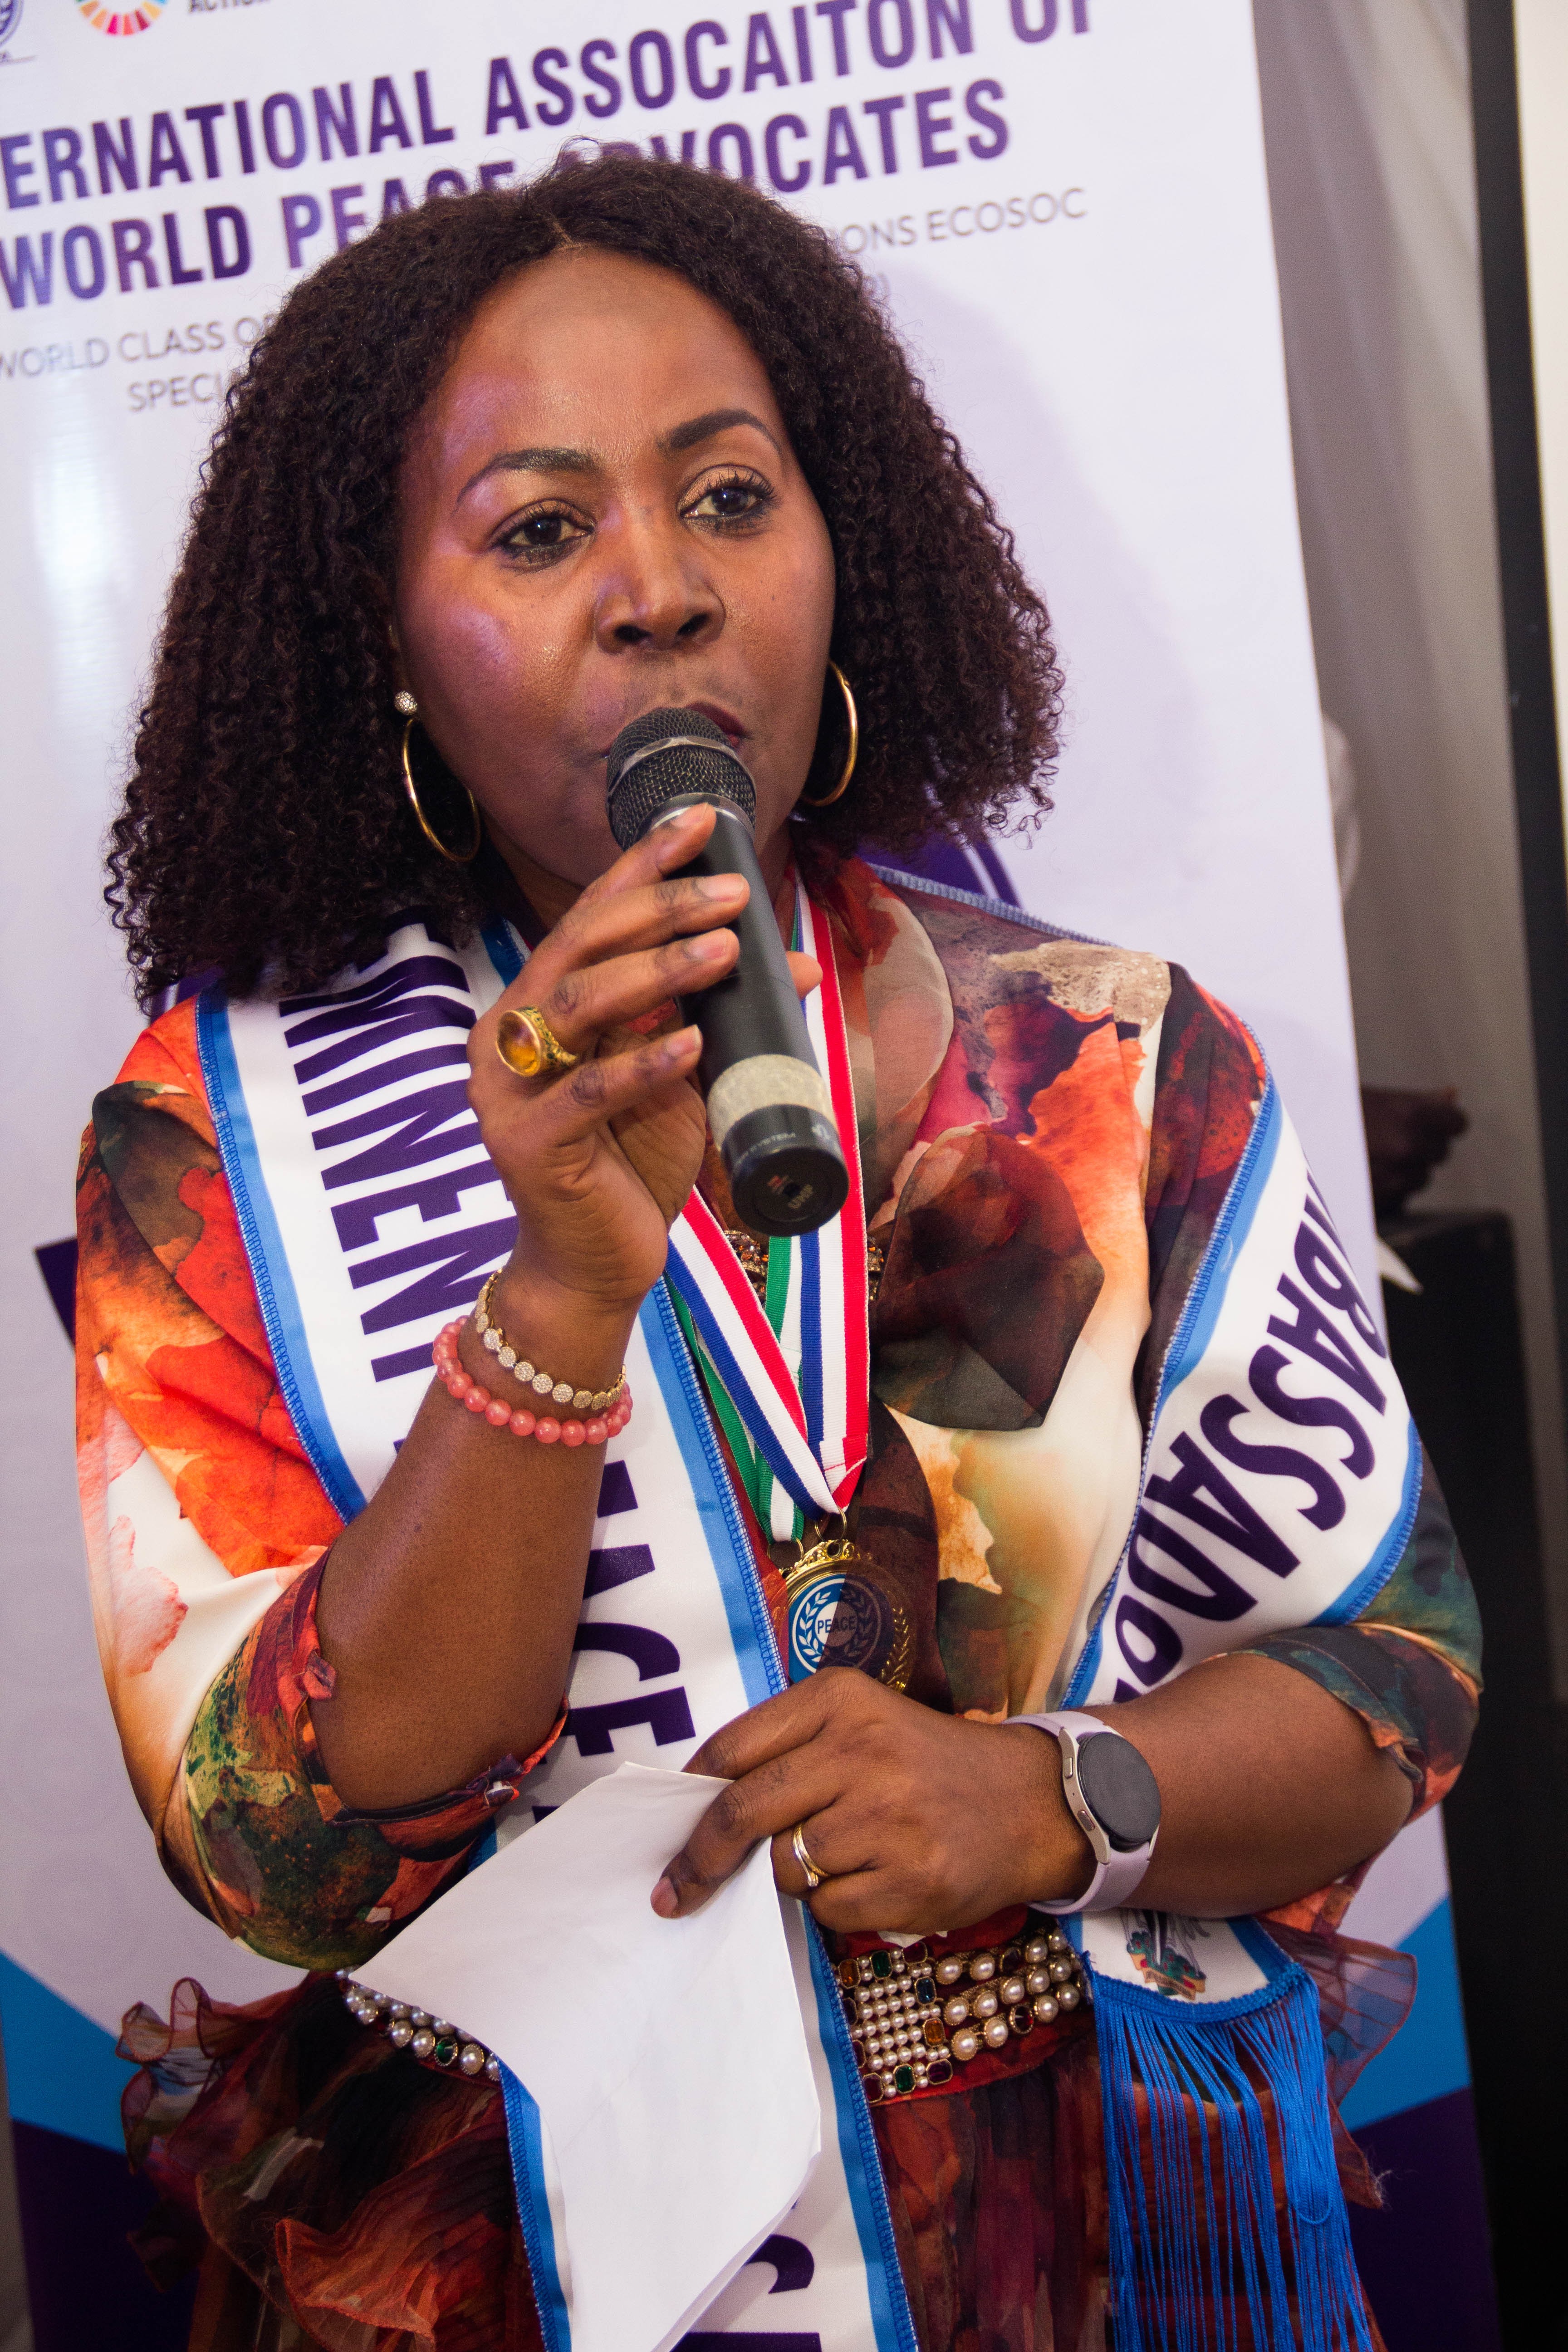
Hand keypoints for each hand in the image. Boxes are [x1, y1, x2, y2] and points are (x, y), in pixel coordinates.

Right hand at [467, 802, 820, 1323]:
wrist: (595, 1266)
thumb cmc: (631, 1164)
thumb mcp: (683, 1079)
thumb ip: (715, 1019)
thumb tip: (795, 967)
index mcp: (539, 1005)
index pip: (592, 917)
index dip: (643, 867)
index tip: (701, 824)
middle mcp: (511, 1034)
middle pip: (582, 946)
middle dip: (660, 910)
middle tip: (732, 892)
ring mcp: (509, 1089)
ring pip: (580, 1005)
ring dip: (657, 971)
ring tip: (724, 950)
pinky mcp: (527, 1145)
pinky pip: (589, 1093)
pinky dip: (643, 1063)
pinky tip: (691, 1043)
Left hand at [651, 1670, 1094, 1933]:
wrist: (1030, 1802)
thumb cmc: (925, 1765)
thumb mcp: (860, 1723)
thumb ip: (786, 1751)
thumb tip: (699, 1806)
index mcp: (840, 1700)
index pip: (732, 1750)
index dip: (689, 1796)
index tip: (667, 1829)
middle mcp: (862, 1750)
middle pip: (742, 1812)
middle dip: (698, 1859)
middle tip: (673, 1891)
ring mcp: (887, 1817)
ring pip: (785, 1867)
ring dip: (797, 1875)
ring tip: (851, 1853)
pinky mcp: (911, 1877)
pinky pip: (829, 1908)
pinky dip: (838, 1905)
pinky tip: (879, 1878)